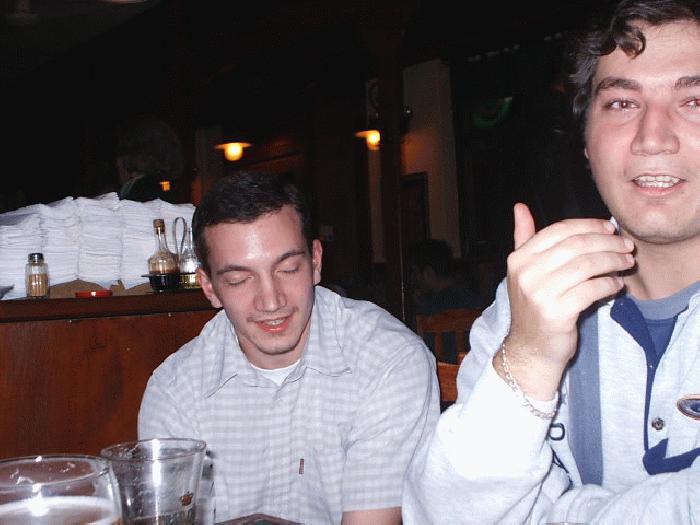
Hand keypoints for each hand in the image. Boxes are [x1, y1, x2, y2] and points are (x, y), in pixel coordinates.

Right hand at [494, 203, 634, 399]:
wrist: (530, 348)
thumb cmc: (533, 305)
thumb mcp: (523, 270)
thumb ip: (523, 238)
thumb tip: (520, 207)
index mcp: (518, 259)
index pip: (558, 231)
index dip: (588, 226)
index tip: (609, 229)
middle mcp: (526, 274)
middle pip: (575, 246)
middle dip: (606, 243)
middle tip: (626, 246)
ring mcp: (539, 294)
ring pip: (586, 266)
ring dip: (612, 262)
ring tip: (626, 263)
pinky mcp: (556, 313)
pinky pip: (591, 290)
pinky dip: (609, 285)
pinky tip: (617, 286)